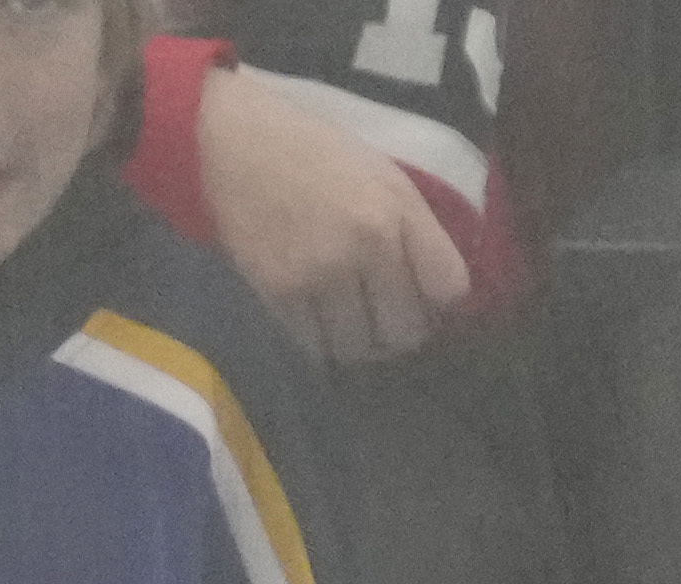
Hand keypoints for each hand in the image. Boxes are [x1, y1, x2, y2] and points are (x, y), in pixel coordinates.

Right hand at [194, 64, 473, 362]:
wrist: (229, 138)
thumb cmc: (314, 154)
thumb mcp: (382, 176)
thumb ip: (417, 232)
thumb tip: (442, 300)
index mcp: (398, 211)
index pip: (450, 289)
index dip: (439, 301)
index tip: (421, 296)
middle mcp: (366, 245)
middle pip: (406, 332)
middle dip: (397, 329)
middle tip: (380, 313)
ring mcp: (320, 272)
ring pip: (360, 348)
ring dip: (358, 341)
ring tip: (346, 315)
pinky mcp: (279, 291)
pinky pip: (315, 345)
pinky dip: (319, 339)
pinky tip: (314, 312)